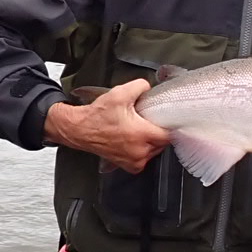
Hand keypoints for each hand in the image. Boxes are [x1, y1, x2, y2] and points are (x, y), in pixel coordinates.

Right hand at [44, 80, 171, 172]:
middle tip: (149, 121)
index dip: (170, 126)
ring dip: (151, 141)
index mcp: (141, 135)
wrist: (80, 130)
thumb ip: (140, 86)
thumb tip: (148, 87)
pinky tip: (134, 140)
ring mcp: (134, 161)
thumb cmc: (97, 116)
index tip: (168, 120)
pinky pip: (144, 158)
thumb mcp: (120, 93)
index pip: (169, 135)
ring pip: (154, 151)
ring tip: (139, 129)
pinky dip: (143, 150)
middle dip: (158, 132)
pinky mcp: (129, 166)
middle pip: (163, 143)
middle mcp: (139, 151)